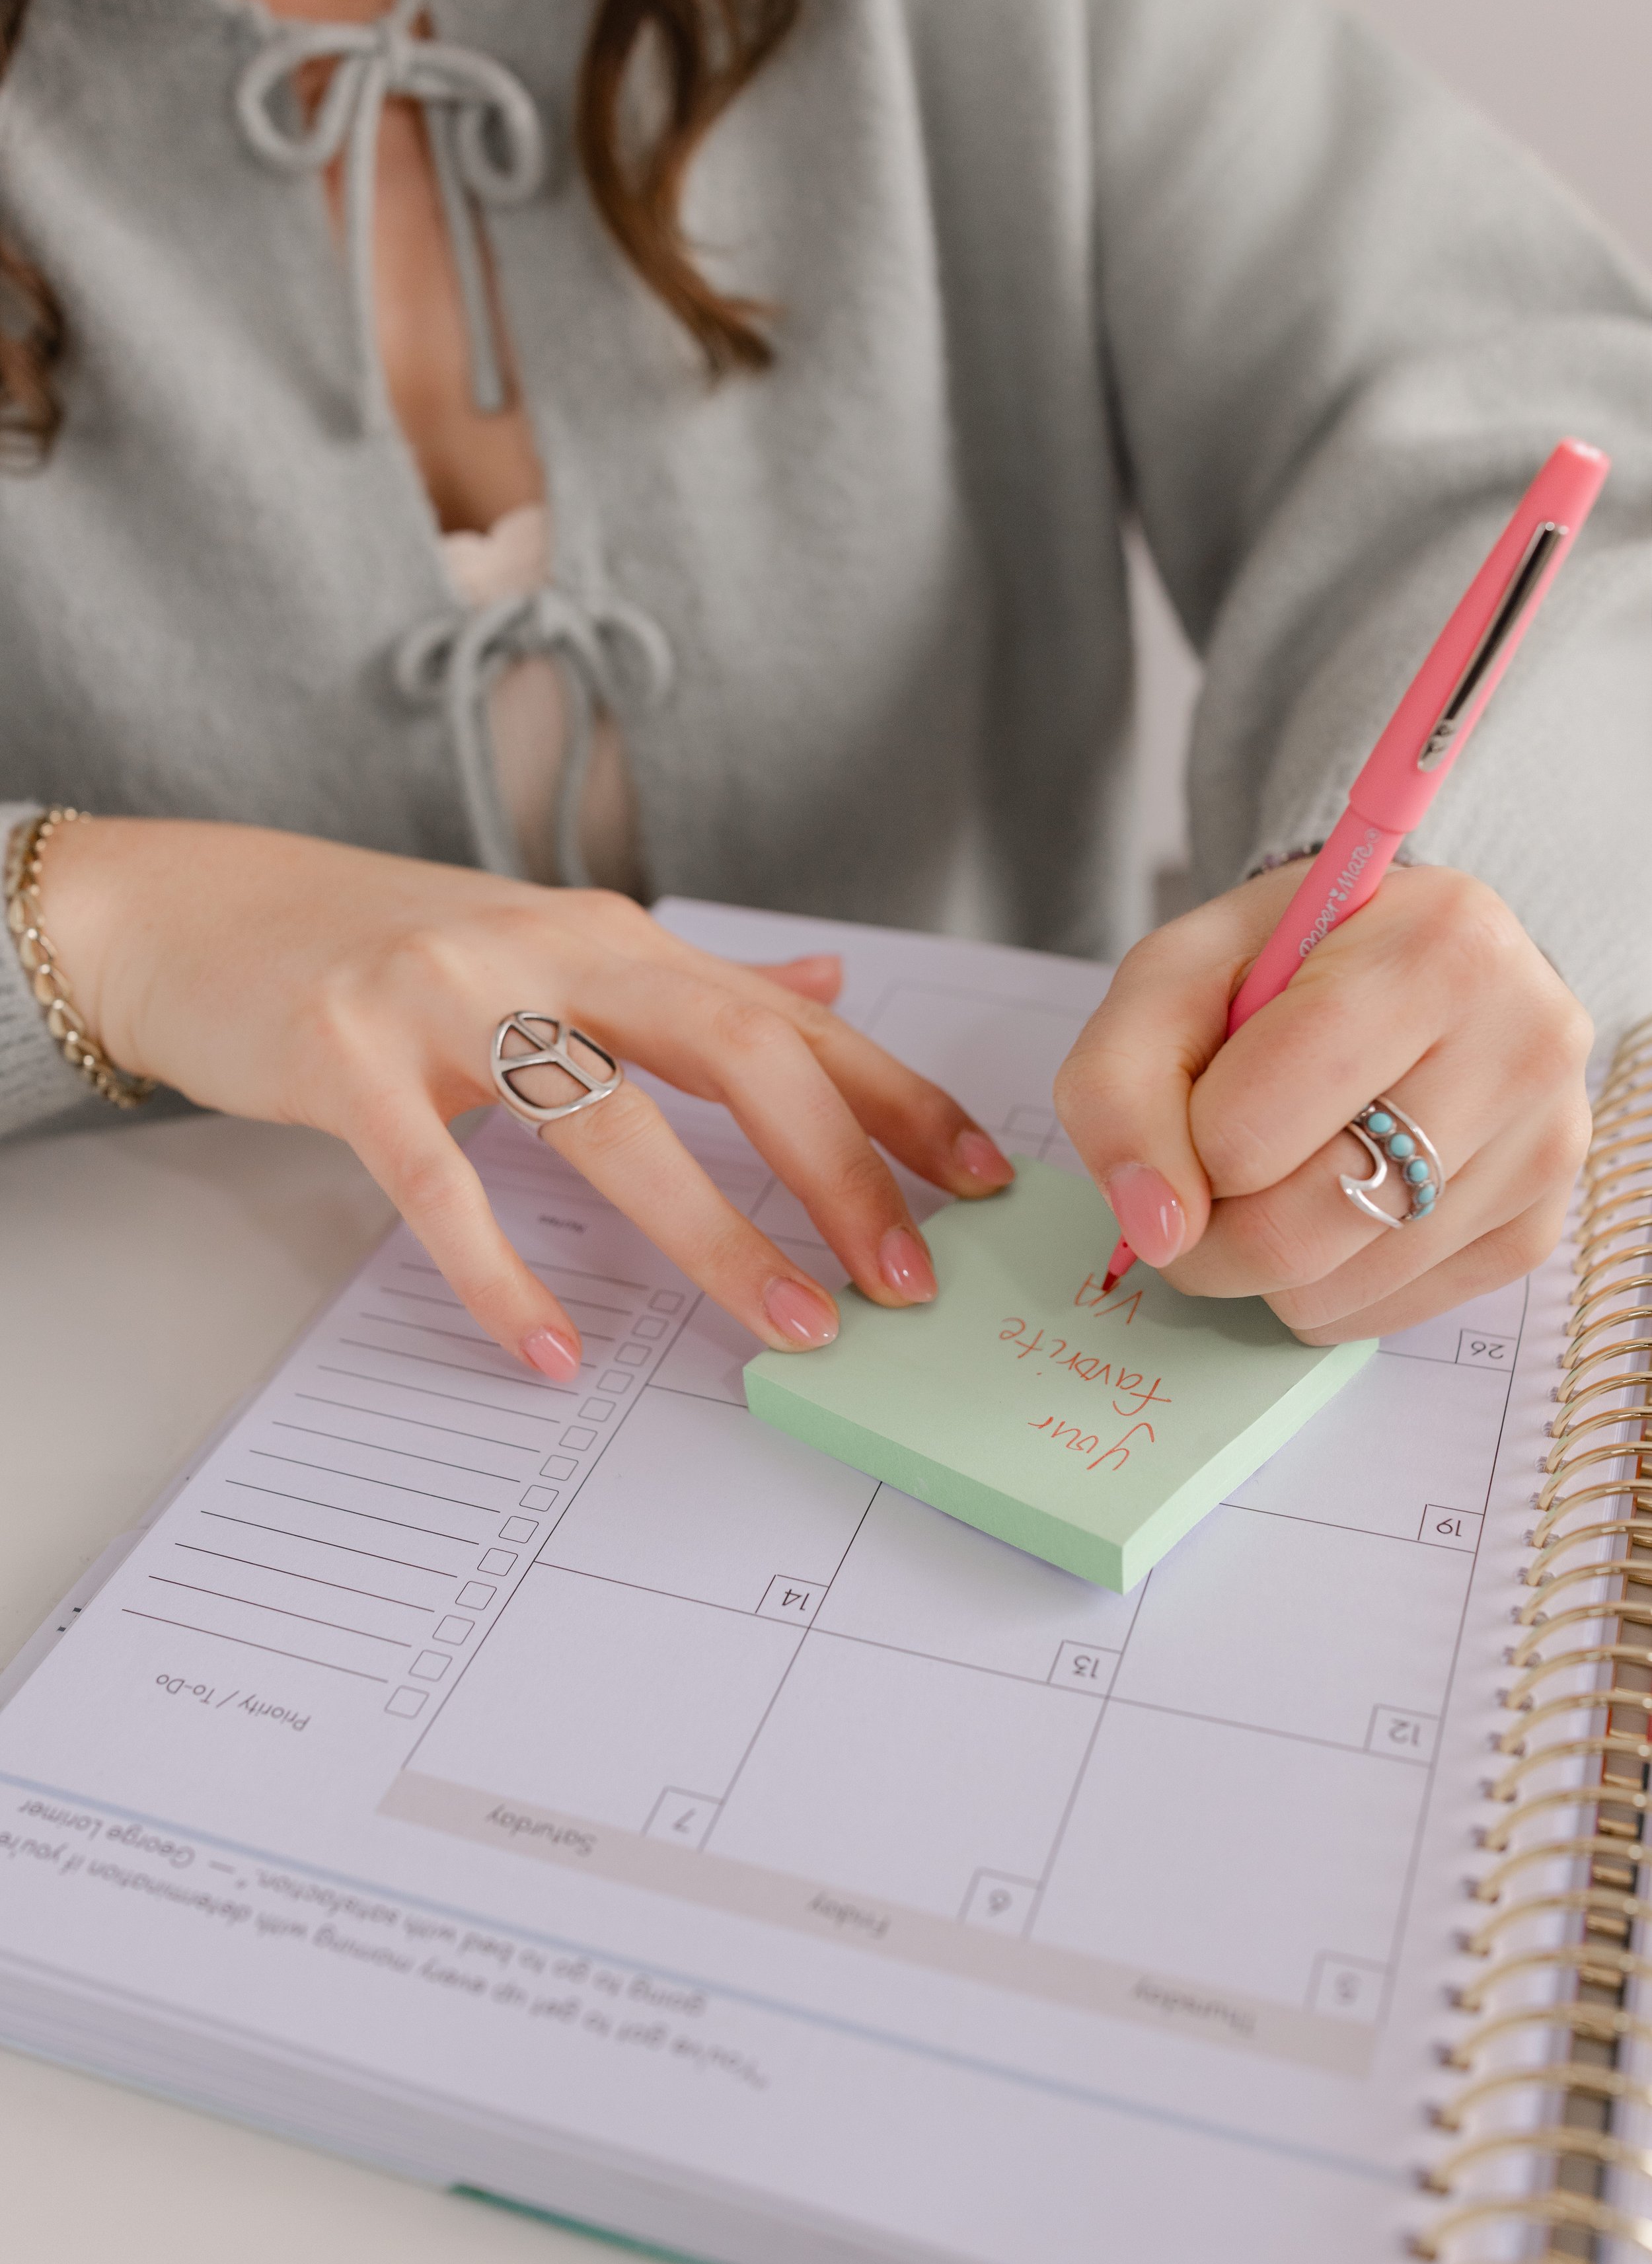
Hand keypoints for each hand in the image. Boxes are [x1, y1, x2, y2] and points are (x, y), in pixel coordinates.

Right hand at [43, 819, 1013, 1374]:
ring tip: (787, 1324)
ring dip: (709, 1229)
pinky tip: (553, 1352)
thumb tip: (824, 982)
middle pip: (729, 1052)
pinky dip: (503, 1274)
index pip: (787, 1018)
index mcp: (615, 937)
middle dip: (834, 1167)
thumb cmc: (384, 946)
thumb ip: (693, 982)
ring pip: (604, 1117)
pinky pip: (440, 1184)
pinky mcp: (344, 1058)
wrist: (192, 910)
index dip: (893, 1097)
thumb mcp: (553, 949)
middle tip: (905, 1277)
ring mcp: (443, 997)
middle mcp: (549, 951)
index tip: (981, 1181)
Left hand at [1053, 861, 1592, 1340]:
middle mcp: (1524, 1043)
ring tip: (1279, 1164)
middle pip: (1296, 1232)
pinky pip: (1382, 1315)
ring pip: (1335, 1290)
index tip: (1193, 1102)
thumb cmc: (1280, 964)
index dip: (1181, 1143)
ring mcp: (1545, 1146)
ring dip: (1261, 1262)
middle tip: (1202, 1173)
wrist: (1389, 963)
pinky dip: (1323, 1282)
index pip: (1248, 1132)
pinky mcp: (1538, 1228)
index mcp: (1438, 947)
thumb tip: (1157, 1230)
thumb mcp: (1169, 980)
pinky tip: (1335, 1195)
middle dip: (1208, 1230)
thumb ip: (1118, 1087)